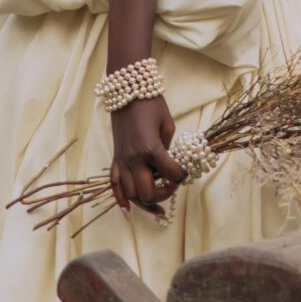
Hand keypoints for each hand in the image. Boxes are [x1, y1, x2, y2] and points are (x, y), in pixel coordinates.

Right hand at [110, 96, 187, 214]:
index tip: (186, 171)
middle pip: (147, 193)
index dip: (182, 176)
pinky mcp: (115, 159)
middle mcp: (134, 159)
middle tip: (172, 186)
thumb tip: (167, 165)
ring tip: (158, 205)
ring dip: (145, 202)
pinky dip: (121, 200)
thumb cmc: (150, 104)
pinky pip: (114, 185)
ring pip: (131, 194)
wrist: (126, 91)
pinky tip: (128, 210)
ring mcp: (122, 161)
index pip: (171, 174)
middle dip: (163, 194)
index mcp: (151, 149)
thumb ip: (168, 148)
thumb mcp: (167, 123)